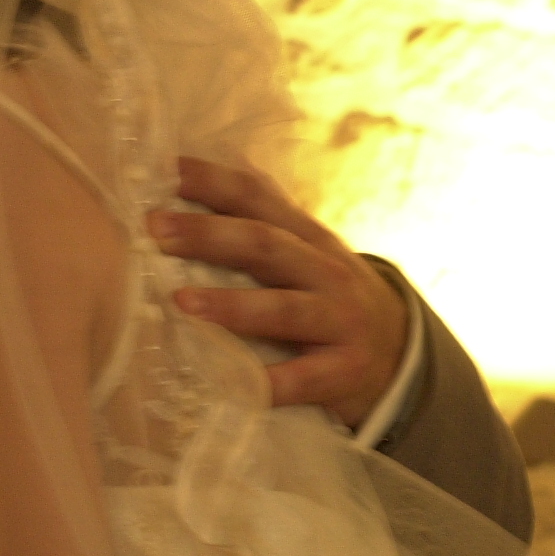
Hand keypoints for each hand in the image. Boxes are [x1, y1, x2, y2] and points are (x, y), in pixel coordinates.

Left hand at [145, 157, 406, 429]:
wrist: (398, 351)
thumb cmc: (325, 292)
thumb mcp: (303, 248)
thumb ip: (258, 216)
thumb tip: (189, 170)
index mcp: (307, 235)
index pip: (259, 198)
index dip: (214, 182)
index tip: (168, 172)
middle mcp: (325, 271)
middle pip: (265, 245)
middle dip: (209, 235)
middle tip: (156, 230)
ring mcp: (339, 321)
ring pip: (283, 310)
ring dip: (231, 306)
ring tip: (181, 302)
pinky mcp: (345, 371)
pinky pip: (303, 379)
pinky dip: (269, 384)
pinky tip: (231, 385)